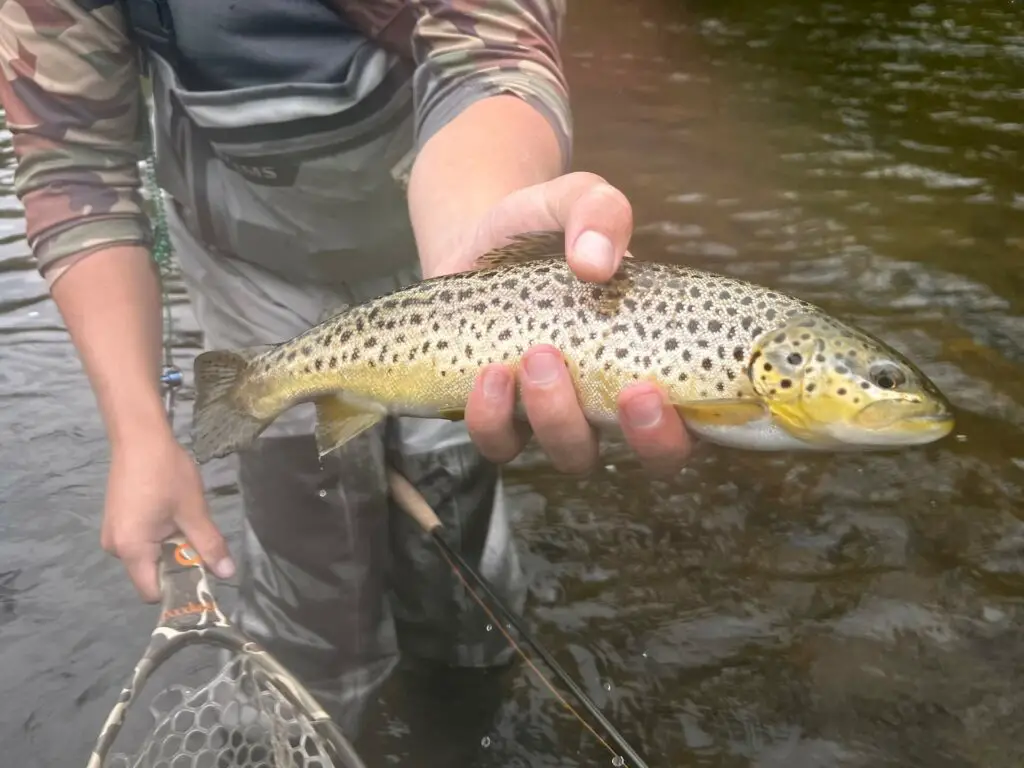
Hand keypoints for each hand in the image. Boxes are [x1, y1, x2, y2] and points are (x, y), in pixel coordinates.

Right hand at [100, 434, 233, 601]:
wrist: (139, 437)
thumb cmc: (167, 473)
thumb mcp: (194, 511)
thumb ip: (209, 545)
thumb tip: (227, 573)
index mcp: (131, 550)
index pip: (152, 592)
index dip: (179, 589)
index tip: (202, 577)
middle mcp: (115, 548)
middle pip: (151, 573)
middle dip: (178, 563)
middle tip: (199, 542)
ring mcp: (113, 533)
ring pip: (149, 556)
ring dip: (170, 547)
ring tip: (185, 521)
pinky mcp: (117, 521)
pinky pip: (142, 541)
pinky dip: (159, 536)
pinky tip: (171, 513)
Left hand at [451, 172, 692, 474]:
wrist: (474, 238)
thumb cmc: (544, 227)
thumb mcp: (577, 200)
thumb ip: (597, 212)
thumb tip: (596, 262)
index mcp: (656, 355)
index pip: (698, 419)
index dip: (688, 427)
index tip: (654, 390)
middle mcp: (615, 397)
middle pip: (650, 456)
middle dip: (641, 436)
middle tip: (626, 388)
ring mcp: (559, 412)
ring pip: (573, 453)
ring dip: (559, 417)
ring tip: (537, 357)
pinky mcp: (503, 415)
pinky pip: (502, 444)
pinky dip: (494, 419)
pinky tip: (489, 373)